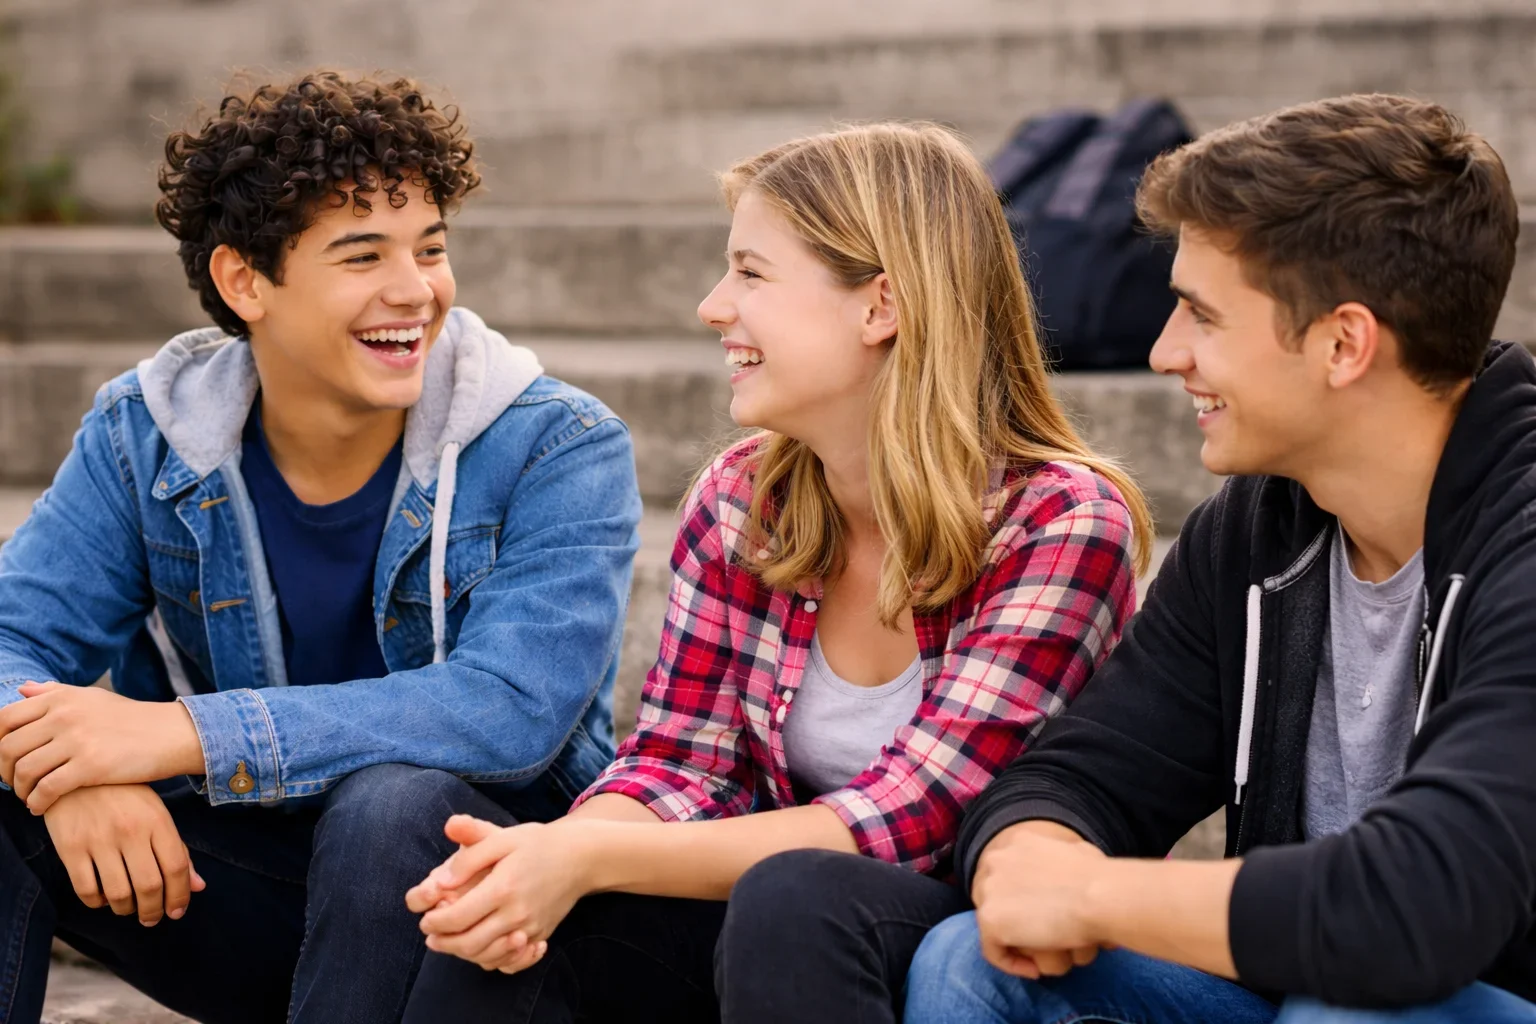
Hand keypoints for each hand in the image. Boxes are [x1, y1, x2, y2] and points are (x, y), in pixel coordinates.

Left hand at [0, 683, 203, 812]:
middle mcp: (64, 716)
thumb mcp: (92, 697)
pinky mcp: (91, 766)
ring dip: (20, 791)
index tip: (4, 760)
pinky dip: (37, 803)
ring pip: (24, 771)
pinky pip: (46, 790)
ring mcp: (77, 740)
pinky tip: (41, 807)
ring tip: (29, 797)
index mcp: (61, 698)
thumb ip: (55, 692)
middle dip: (4, 772)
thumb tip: (22, 689)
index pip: (5, 719)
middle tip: (14, 783)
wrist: (170, 734)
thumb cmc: (131, 718)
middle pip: (8, 748)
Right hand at [42, 783, 205, 925]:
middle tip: (152, 919)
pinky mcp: (70, 847)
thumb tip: (198, 887)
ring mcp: (98, 839)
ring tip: (128, 909)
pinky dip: (97, 902)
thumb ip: (177, 849)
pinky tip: (103, 898)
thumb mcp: (156, 814)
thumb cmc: (125, 797)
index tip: (176, 912)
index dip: (180, 896)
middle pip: (149, 886)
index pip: (176, 867)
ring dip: (126, 910)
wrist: (77, 773)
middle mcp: (130, 830)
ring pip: (118, 893)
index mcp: (157, 820)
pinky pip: (86, 889)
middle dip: (153, 911)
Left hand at [407, 815, 593, 971]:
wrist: (582, 856)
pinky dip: (494, 960)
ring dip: (464, 954)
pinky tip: (483, 950)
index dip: (435, 922)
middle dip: (444, 944)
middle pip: (470, 943)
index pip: (458, 917)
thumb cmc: (538, 843)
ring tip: (450, 944)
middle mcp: (517, 913)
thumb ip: (469, 858)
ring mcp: (531, 928)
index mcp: (503, 887)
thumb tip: (440, 882)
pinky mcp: (541, 935)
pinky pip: (512, 960)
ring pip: (489, 956)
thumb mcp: (502, 838)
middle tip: (430, 937)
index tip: (425, 918)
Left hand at [972, 821, 1109, 977]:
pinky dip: (1013, 964)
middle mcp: (996, 859)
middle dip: (1017, 920)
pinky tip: (1035, 970)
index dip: (1022, 900)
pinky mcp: (990, 919)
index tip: (1046, 918)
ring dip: (1019, 942)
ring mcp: (990, 889)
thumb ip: (1063, 863)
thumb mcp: (1081, 853)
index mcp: (1018, 841)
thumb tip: (1068, 881)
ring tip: (1044, 957)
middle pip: (995, 898)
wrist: (1099, 895)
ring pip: (996, 924)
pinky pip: (993, 950)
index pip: (1007, 875)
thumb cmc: (1103, 878)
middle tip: (1042, 940)